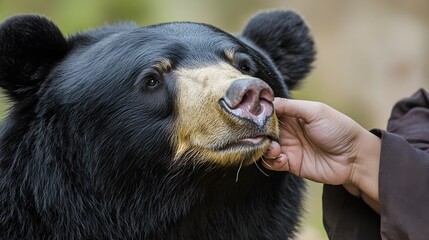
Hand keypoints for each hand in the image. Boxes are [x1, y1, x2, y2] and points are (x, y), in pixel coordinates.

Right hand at [263, 98, 380, 209]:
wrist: (354, 158)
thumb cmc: (339, 129)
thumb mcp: (315, 111)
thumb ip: (291, 106)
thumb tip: (268, 101)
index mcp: (293, 115)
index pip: (270, 112)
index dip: (260, 114)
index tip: (253, 116)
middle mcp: (288, 130)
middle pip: (264, 130)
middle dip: (259, 133)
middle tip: (260, 135)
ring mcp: (289, 147)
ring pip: (265, 147)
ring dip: (265, 148)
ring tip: (274, 148)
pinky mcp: (291, 164)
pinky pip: (273, 163)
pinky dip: (272, 161)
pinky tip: (281, 158)